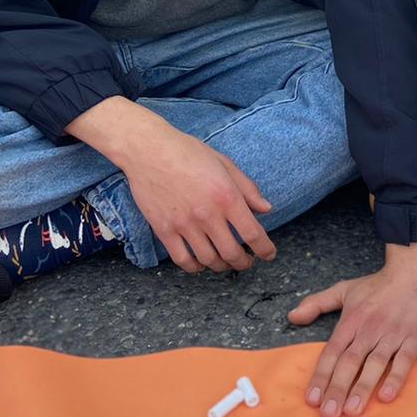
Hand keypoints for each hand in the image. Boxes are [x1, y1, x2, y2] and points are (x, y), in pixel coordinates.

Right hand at [68, 99, 273, 273]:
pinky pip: (183, 260)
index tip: (268, 255)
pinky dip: (195, 267)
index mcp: (226, 196)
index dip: (265, 250)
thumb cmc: (188, 152)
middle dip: (244, 263)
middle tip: (248, 262)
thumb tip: (266, 209)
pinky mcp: (164, 230)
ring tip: (226, 262)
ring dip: (222, 266)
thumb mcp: (224, 163)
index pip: (253, 234)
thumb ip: (247, 188)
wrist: (148, 149)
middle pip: (232, 253)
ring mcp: (184, 224)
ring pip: (209, 260)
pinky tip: (201, 263)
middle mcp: (207, 214)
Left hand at [289, 241, 416, 416]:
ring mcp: (393, 335)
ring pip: (374, 365)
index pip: (332, 352)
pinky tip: (386, 396)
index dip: (321, 376)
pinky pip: (404, 361)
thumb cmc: (380, 284)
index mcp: (351, 321)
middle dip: (337, 389)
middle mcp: (369, 330)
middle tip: (328, 414)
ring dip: (363, 388)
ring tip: (352, 411)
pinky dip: (395, 378)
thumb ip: (317, 303)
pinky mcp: (415, 339)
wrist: (416, 270)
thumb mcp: (345, 289)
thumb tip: (292, 316)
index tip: (312, 399)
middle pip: (350, 363)